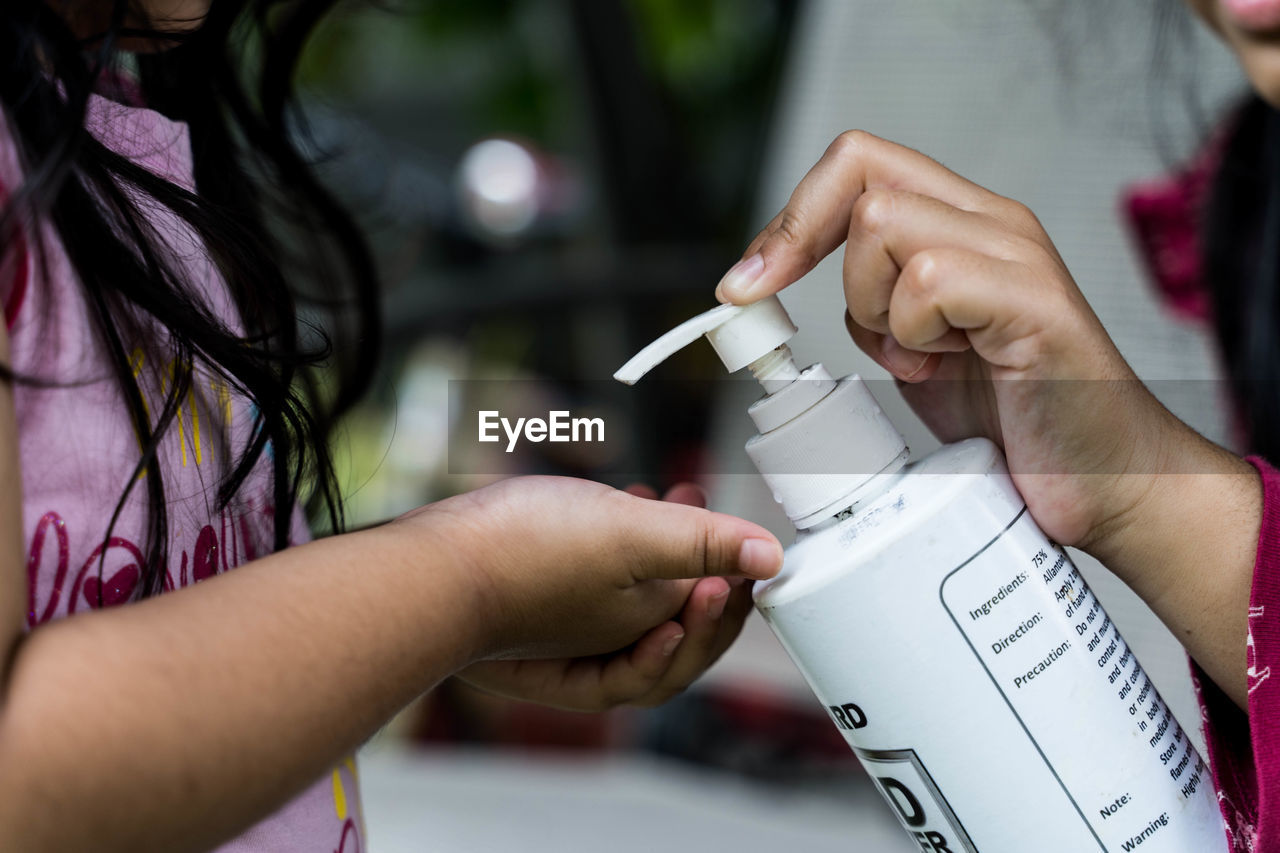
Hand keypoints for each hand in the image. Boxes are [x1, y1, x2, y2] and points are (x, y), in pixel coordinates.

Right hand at [395, 476, 779, 710]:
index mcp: (639, 639)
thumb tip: (770, 557)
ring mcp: (568, 629)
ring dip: (663, 554)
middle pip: (676, 623)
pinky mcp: (537, 602)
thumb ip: (703, 543)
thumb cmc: (523, 558)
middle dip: (704, 571)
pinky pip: (596, 585)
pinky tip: (619, 506)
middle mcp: (605, 644)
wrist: (429, 567)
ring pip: (636, 601)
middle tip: (712, 518)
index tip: (741, 549)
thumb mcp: (632, 537)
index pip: (706, 633)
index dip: (733, 591)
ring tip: (673, 495)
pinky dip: (619, 551)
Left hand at [714, 130, 1258, 706]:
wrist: (1097, 482)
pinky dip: (912, 337)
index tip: (746, 284)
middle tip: (847, 328)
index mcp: (960, 225)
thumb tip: (774, 286)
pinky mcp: (1036, 302)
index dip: (790, 217)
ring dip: (873, 308)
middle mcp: (991, 223)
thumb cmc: (1012, 420)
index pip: (856, 163)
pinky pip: (931, 281)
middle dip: (816, 257)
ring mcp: (1017, 256)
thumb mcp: (912, 350)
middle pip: (859, 175)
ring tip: (920, 358)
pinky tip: (946, 368)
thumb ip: (869, 307)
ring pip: (882, 224)